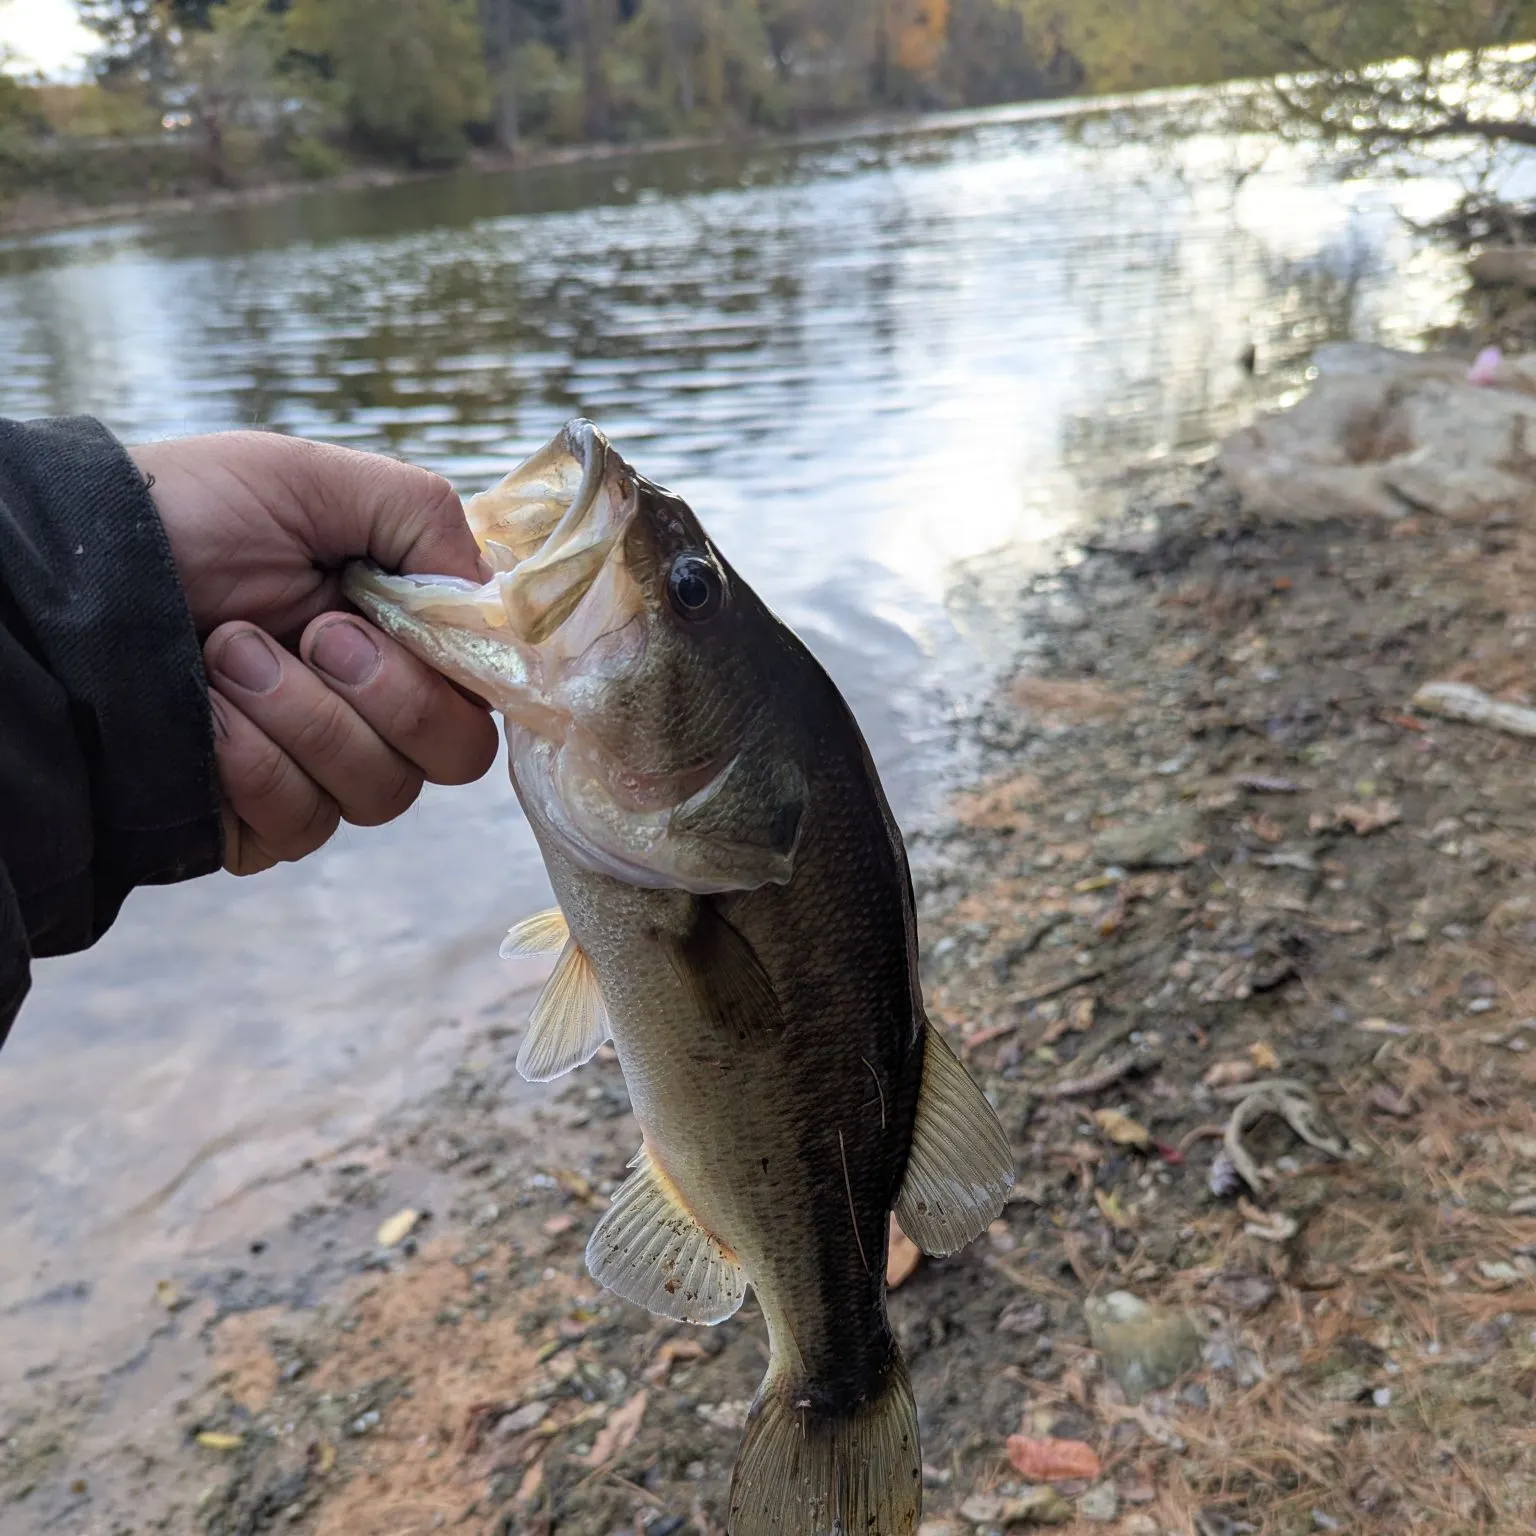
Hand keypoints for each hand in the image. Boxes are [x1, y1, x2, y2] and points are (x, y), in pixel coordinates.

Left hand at [132, 431, 499, 874]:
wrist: (69, 578)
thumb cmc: (190, 517)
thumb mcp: (313, 481)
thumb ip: (426, 521)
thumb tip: (493, 600)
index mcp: (400, 633)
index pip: (487, 687)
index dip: (468, 671)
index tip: (404, 621)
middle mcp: (374, 708)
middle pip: (455, 754)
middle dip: (390, 694)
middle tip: (314, 632)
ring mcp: (322, 768)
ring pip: (381, 791)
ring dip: (304, 717)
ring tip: (226, 652)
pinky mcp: (264, 820)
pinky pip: (303, 823)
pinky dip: (253, 763)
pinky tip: (202, 713)